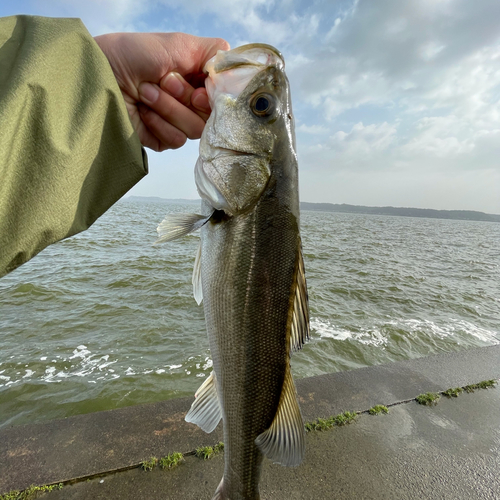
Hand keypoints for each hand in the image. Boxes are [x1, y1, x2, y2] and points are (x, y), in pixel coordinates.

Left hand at [94, 33, 228, 150]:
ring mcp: (175, 122)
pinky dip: (158, 124)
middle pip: (210, 117)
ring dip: (168, 108)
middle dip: (184, 98)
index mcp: (196, 79)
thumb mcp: (179, 44)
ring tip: (146, 92)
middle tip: (163, 81)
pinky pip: (175, 141)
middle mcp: (189, 102)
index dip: (212, 97)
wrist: (100, 76)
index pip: (222, 98)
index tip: (198, 90)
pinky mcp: (161, 139)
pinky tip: (142, 111)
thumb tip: (238, 70)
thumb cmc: (133, 54)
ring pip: (193, 130)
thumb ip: (214, 54)